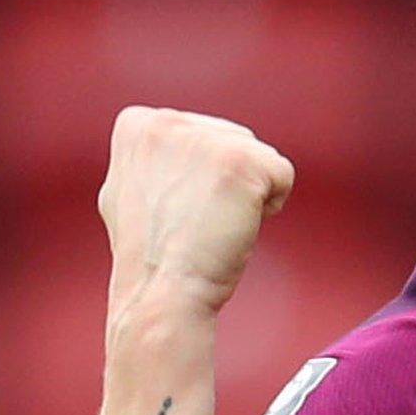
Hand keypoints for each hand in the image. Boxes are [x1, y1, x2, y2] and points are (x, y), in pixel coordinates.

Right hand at [98, 106, 294, 318]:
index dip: (197, 177)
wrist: (161, 293)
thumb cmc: (152, 255)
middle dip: (224, 182)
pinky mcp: (240, 160)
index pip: (201, 135)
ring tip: (211, 224)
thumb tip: (170, 139)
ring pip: (258, 157)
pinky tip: (235, 226)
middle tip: (194, 221)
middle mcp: (166, 121)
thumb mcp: (133, 188)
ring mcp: (203, 138)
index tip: (173, 209)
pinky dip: (270, 206)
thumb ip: (157, 156)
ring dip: (246, 194)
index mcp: (136, 124)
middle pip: (232, 139)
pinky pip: (282, 174)